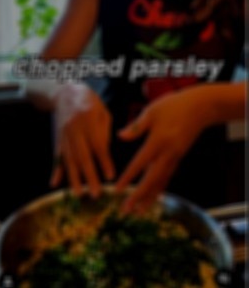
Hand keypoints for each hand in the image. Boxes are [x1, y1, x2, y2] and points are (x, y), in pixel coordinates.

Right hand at [51, 83, 113, 197]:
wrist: (64, 92)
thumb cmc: (89, 102)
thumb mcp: (102, 111)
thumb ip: (104, 131)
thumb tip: (105, 154)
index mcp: (88, 119)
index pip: (97, 144)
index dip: (103, 161)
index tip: (110, 176)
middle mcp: (73, 129)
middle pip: (81, 155)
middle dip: (89, 176)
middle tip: (95, 193)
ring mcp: (63, 135)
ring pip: (68, 159)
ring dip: (73, 178)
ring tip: (78, 194)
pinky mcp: (57, 139)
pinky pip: (57, 157)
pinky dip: (55, 170)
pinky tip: (54, 183)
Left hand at [115, 89, 206, 213]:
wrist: (200, 107)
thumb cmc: (173, 106)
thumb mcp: (151, 112)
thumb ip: (136, 127)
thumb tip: (120, 136)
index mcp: (158, 142)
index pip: (140, 164)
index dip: (128, 178)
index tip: (117, 190)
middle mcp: (168, 154)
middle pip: (151, 180)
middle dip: (138, 196)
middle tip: (126, 211)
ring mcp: (175, 157)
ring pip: (161, 182)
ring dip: (149, 198)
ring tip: (139, 212)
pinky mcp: (178, 157)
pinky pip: (167, 177)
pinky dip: (159, 188)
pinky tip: (153, 197)